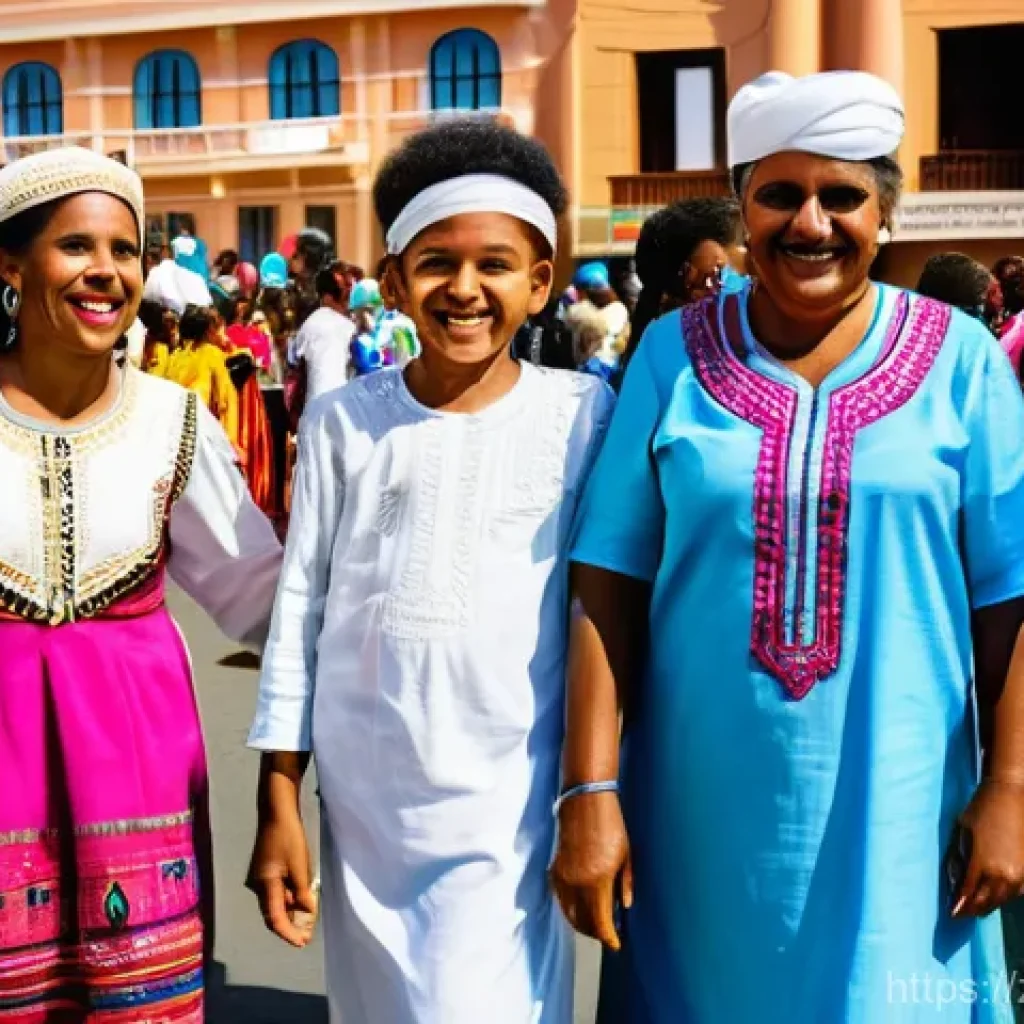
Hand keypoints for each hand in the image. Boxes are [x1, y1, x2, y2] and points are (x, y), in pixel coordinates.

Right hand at [246, 809, 316, 947]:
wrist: (276, 811)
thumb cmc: (289, 837)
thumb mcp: (300, 866)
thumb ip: (303, 892)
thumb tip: (307, 913)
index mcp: (265, 885)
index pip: (275, 919)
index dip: (288, 934)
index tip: (301, 943)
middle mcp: (258, 884)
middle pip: (273, 913)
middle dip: (289, 926)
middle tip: (306, 936)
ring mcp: (260, 876)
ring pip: (276, 901)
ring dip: (290, 911)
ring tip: (308, 919)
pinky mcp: (265, 869)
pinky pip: (276, 890)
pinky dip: (288, 897)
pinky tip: (301, 898)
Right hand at [549, 791, 631, 951]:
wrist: (585, 800)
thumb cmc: (611, 824)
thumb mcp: (626, 855)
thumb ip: (625, 884)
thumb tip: (624, 908)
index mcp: (598, 880)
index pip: (600, 922)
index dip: (609, 938)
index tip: (616, 944)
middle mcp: (577, 883)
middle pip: (583, 922)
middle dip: (596, 932)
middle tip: (608, 934)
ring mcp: (563, 876)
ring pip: (568, 913)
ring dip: (581, 923)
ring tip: (595, 924)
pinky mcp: (554, 868)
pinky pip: (560, 899)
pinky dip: (569, 909)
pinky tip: (579, 908)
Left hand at [953, 779, 1023, 916]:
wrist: (1009, 798)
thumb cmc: (980, 812)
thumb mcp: (961, 834)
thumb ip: (957, 862)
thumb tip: (955, 885)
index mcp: (982, 865)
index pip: (967, 895)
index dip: (959, 906)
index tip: (951, 914)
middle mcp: (1003, 875)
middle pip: (985, 903)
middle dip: (972, 910)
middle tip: (961, 914)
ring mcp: (1019, 875)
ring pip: (1001, 901)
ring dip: (987, 906)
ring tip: (975, 908)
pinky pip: (1014, 893)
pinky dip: (1002, 897)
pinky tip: (993, 896)